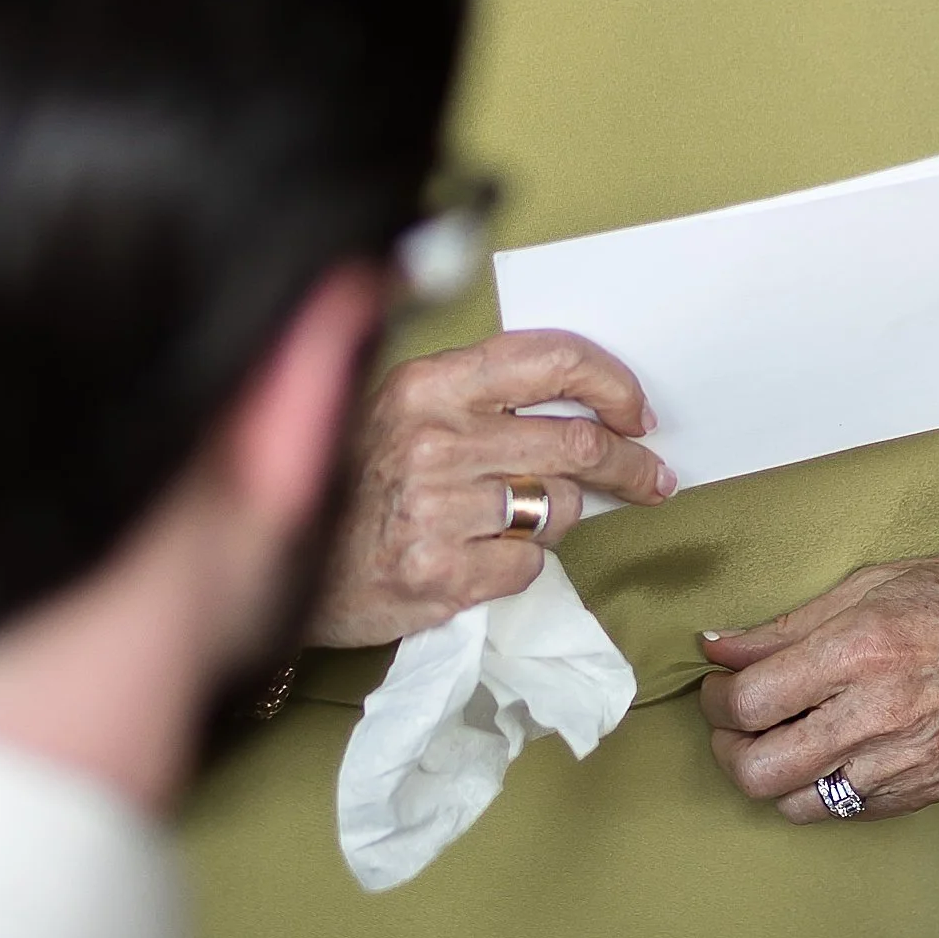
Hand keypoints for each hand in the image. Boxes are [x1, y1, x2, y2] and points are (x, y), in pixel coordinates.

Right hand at [308, 330, 674, 648]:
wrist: (286, 570)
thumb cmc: (355, 484)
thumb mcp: (400, 411)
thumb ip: (477, 398)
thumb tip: (583, 400)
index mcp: (427, 384)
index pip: (549, 359)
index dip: (611, 382)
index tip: (636, 411)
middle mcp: (433, 440)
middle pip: (577, 443)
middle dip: (631, 464)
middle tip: (651, 477)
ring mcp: (437, 512)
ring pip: (560, 508)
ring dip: (559, 516)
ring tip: (522, 520)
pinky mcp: (442, 577)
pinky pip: (530, 564)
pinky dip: (521, 563)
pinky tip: (481, 558)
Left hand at [696, 545, 938, 824]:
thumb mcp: (869, 584)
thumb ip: (786, 625)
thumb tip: (716, 647)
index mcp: (860, 650)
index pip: (747, 703)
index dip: (713, 700)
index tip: (717, 686)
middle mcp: (881, 714)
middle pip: (760, 771)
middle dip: (727, 748)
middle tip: (732, 722)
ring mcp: (908, 761)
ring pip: (798, 803)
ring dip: (772, 775)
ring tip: (776, 740)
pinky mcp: (930, 788)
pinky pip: (848, 812)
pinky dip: (822, 790)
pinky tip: (827, 753)